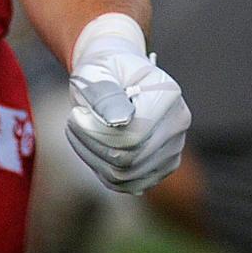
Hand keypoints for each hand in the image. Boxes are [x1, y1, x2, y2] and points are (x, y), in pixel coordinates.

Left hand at [66, 13, 190, 194]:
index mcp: (167, 93)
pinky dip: (101, 169)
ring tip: (80, 130)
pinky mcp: (160, 167)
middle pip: (130, 158)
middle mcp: (178, 123)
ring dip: (93, 156)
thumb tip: (119, 122)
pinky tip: (91, 145)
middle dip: (91, 142)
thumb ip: (105, 93)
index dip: (97, 131)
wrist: (114, 73)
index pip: (134, 134)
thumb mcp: (96, 70)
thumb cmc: (102, 68)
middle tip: (74, 120)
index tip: (76, 114)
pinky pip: (127, 184)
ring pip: (126, 175)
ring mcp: (173, 148)